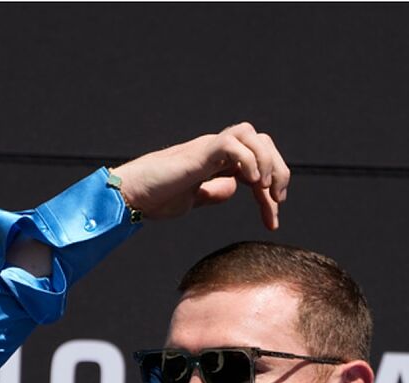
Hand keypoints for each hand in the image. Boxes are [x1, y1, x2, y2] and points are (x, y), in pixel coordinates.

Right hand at [109, 123, 289, 229]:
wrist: (130, 197)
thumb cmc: (153, 197)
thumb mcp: (191, 199)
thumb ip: (212, 192)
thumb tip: (232, 188)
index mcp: (216, 161)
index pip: (256, 166)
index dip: (270, 192)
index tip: (272, 221)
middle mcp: (214, 150)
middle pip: (261, 143)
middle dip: (279, 171)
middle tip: (278, 202)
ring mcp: (206, 148)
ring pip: (251, 135)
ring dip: (267, 161)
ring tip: (267, 189)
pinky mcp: (198, 152)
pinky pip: (232, 143)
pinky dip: (249, 160)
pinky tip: (254, 183)